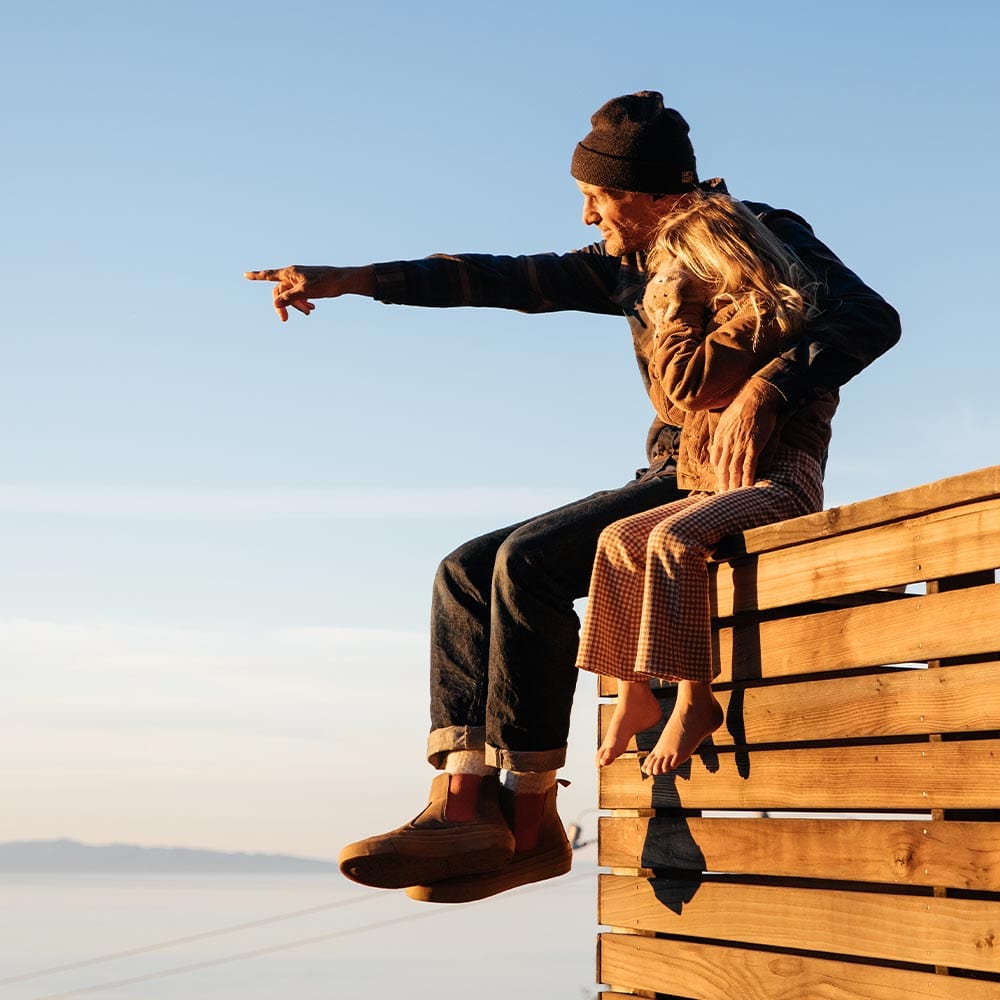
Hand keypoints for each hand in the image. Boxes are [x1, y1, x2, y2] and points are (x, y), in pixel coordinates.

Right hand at [243, 265, 374, 321]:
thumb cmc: (325, 282)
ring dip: (296, 305)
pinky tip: (312, 309)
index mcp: (290, 273)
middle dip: (282, 305)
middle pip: (280, 291)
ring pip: (291, 295)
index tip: (245, 275)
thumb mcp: (306, 291)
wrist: (343, 280)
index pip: (269, 275)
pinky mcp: (308, 285)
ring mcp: (300, 280)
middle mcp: (293, 275)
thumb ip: (290, 297)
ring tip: (309, 312)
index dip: (257, 276)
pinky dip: (303, 303)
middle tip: (284, 320)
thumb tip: (275, 303)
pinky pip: (300, 295)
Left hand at [710, 377, 783, 489]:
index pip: (715, 459)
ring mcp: (739, 445)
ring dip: (734, 484)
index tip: (720, 480)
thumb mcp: (726, 418)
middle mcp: (727, 443)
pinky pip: (748, 466)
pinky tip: (748, 487)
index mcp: (720, 437)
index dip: (717, 472)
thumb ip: (722, 432)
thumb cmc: (743, 406)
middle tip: (724, 495)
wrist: (757, 398)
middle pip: (723, 468)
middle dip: (723, 483)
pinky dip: (747, 478)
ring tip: (734, 495)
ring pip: (734, 470)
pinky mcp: (753, 446)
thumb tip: (718, 441)